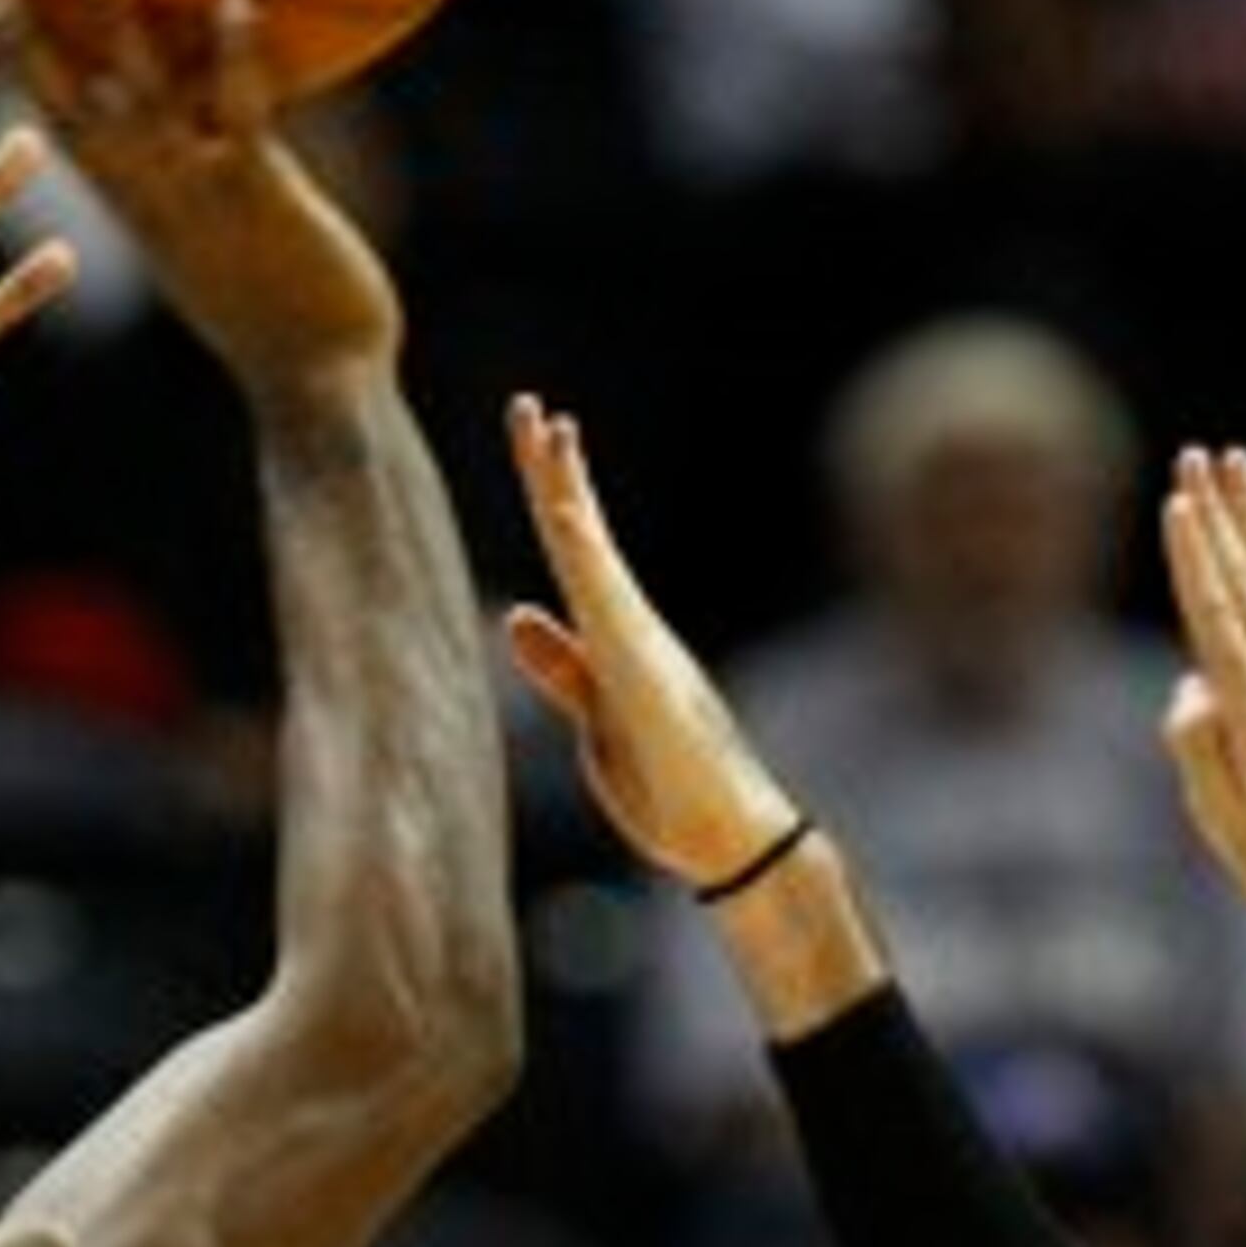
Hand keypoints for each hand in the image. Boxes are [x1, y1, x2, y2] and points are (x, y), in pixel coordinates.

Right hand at [0, 0, 401, 392]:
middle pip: (77, 111)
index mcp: (138, 209)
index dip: (25, 73)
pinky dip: (236, 60)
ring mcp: (202, 192)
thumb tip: (214, 138)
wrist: (323, 382)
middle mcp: (156, 196)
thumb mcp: (223, 244)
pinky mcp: (260, 192)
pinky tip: (238, 3)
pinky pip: (240, 115)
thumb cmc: (285, 320)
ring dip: (123, 35)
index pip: (63, 131)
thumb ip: (206, 186)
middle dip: (33, 51)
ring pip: (146, 103)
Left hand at [501, 393, 811, 887]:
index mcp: (615, 641)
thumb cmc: (670, 790)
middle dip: (554, 471)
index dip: (552, 494)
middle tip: (528, 406)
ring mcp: (640, 647)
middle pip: (582, 538)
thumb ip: (562, 669)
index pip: (574, 555)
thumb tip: (517, 616)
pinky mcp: (646, 674)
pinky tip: (566, 515)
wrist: (728, 840)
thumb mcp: (596, 722)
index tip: (536, 436)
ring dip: (570, 492)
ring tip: (551, 431)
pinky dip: (586, 557)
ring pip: (594, 556)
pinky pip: (610, 606)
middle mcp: (631, 630)